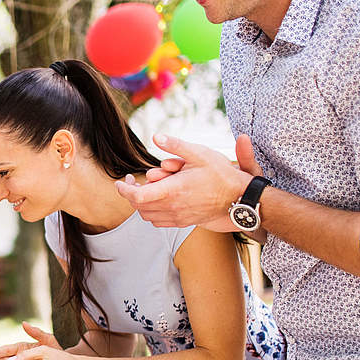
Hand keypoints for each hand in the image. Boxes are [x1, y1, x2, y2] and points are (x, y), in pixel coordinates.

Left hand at [114, 133, 251, 229]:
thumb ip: (176, 145)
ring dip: (140, 203)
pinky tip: (157, 199)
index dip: (123, 189)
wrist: (239, 198)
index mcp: (173, 190)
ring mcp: (177, 217)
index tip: (121, 181)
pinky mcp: (183, 222)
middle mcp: (172, 207)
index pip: (137, 196)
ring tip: (145, 188)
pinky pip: (158, 221)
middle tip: (131, 181)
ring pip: (146, 215)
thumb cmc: (220, 174)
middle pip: (138, 206)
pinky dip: (151, 212)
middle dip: (130, 193)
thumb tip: (155, 136)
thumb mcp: (200, 153)